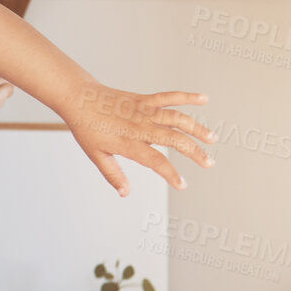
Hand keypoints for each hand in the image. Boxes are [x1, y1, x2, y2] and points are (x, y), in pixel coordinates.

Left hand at [64, 84, 214, 194]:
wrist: (78, 99)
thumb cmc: (86, 128)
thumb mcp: (96, 155)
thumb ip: (113, 174)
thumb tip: (125, 193)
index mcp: (129, 143)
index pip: (156, 162)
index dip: (171, 174)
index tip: (183, 184)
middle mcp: (141, 127)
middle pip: (175, 140)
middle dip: (195, 152)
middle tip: (210, 163)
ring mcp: (144, 111)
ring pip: (177, 119)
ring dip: (197, 128)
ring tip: (212, 138)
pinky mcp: (144, 99)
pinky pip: (169, 97)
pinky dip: (187, 97)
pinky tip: (204, 99)